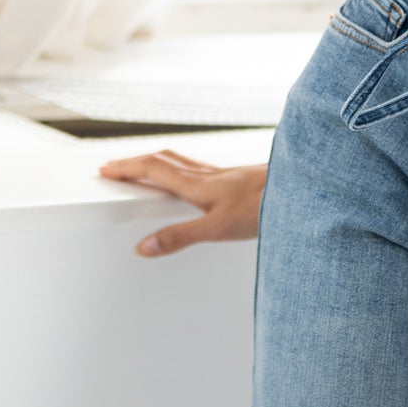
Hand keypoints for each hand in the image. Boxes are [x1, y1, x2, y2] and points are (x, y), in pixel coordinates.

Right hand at [97, 149, 269, 256]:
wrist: (300, 190)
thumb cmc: (265, 206)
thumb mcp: (217, 228)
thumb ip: (180, 237)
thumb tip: (144, 247)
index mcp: (197, 184)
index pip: (153, 169)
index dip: (127, 168)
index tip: (106, 169)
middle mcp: (208, 174)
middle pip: (164, 159)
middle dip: (136, 161)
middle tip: (116, 166)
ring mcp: (224, 175)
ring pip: (182, 161)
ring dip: (158, 162)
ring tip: (145, 168)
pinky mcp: (238, 179)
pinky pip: (200, 168)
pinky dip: (183, 169)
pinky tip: (194, 180)